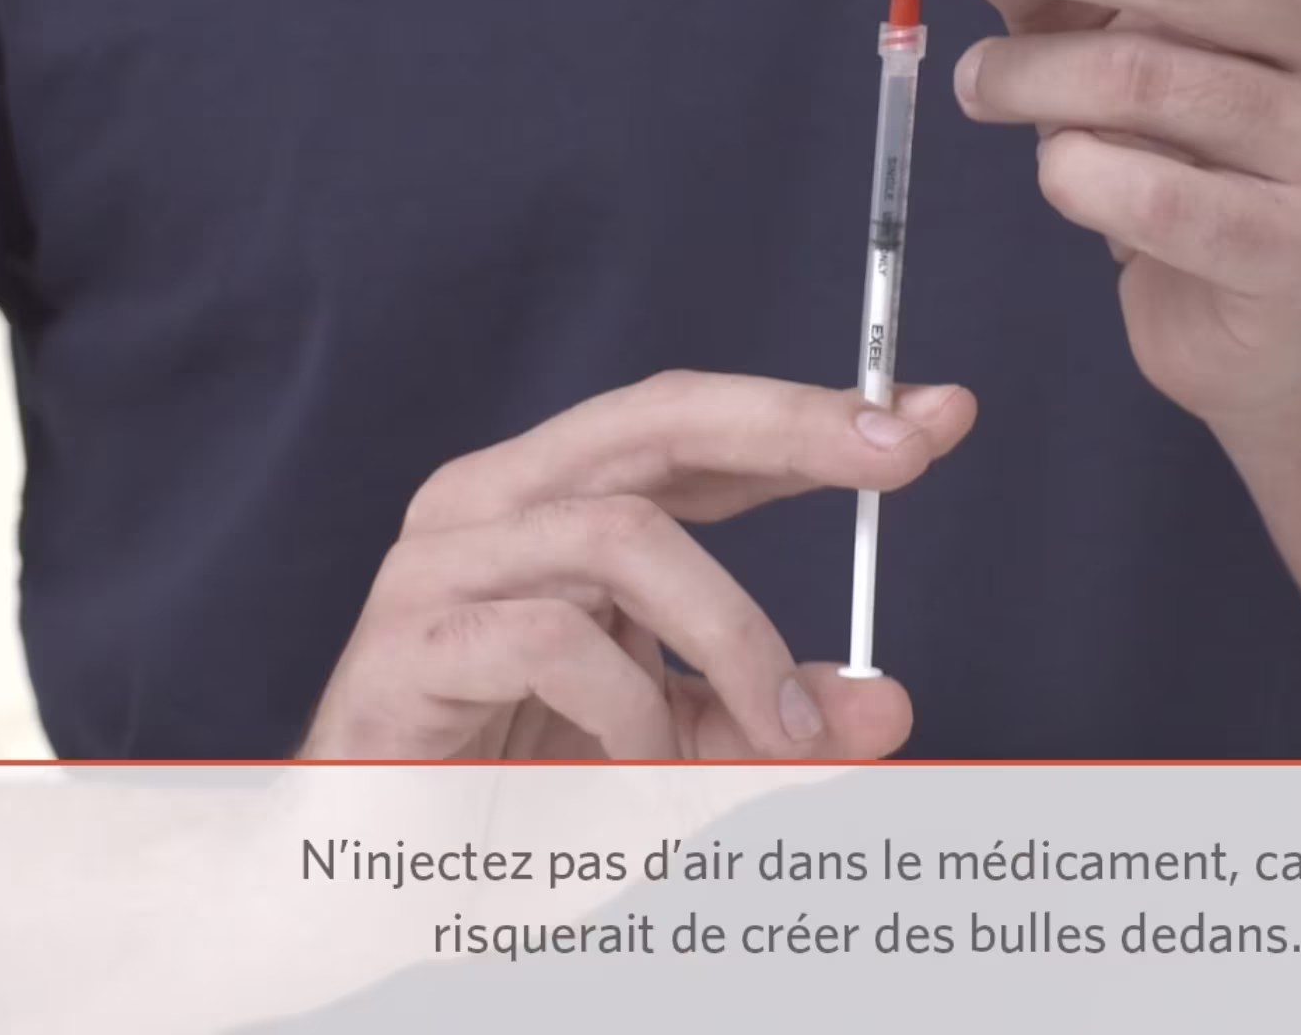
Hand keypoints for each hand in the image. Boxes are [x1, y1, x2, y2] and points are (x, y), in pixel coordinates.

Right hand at [299, 371, 976, 760]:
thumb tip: (886, 706)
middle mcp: (495, 501)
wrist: (360, 886)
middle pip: (659, 415)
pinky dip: (628, 709)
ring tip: (775, 730)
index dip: (816, 414)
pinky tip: (636, 762)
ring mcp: (441, 563)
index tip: (940, 414)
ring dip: (730, 637)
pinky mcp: (410, 643)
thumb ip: (767, 723)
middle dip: (793, 425)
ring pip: (624, 537)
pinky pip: (554, 640)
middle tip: (901, 454)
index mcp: (556, 502)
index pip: (698, 428)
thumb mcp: (674, 752)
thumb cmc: (505, 798)